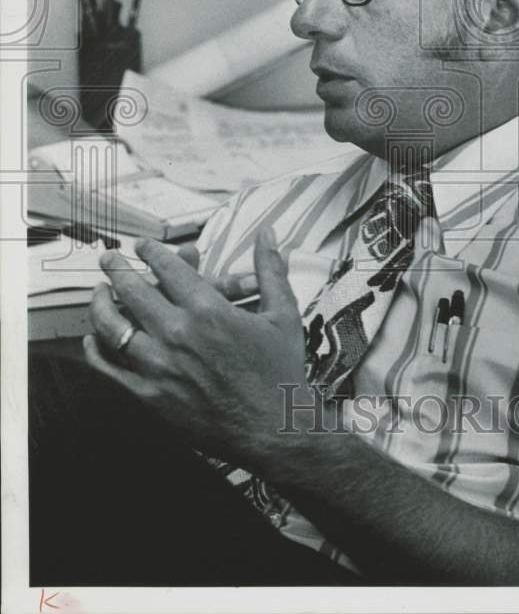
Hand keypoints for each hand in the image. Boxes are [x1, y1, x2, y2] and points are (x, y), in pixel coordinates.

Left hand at [84, 227, 306, 469]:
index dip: (150, 251)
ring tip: (99, 293)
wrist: (275, 429)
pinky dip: (96, 350)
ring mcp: (160, 366)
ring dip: (100, 303)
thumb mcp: (282, 314)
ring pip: (112, 326)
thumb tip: (268, 232)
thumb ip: (269, 269)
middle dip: (116, 268)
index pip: (166, 267)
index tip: (142, 245)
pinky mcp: (150, 396)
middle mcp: (178, 333)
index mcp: (208, 309)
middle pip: (131, 290)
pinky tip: (93, 339)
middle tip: (109, 259)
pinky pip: (110, 369)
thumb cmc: (281, 370)